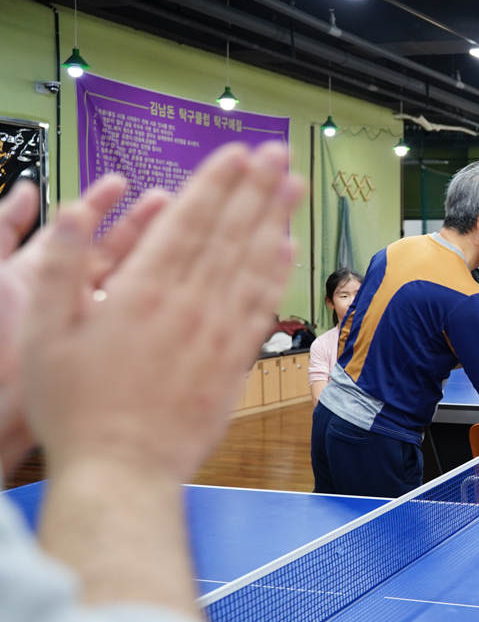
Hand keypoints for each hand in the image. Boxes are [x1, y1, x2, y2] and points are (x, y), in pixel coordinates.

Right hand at [21, 142, 302, 482]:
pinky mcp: (235, 360)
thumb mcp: (44, 333)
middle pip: (230, 232)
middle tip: (276, 151)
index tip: (236, 152)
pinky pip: (263, 306)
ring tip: (292, 184)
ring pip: (253, 262)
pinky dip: (278, 273)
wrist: (123, 469)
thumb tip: (74, 212)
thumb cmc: (76, 408)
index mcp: (143, 290)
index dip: (216, 182)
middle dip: (254, 186)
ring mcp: (218, 333)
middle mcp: (190, 304)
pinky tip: (288, 248)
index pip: (189, 220)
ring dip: (275, 218)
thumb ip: (64, 267)